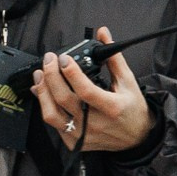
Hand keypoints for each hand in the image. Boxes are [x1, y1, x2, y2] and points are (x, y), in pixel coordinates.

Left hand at [30, 24, 156, 153]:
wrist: (136, 138)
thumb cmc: (132, 108)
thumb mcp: (128, 81)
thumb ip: (113, 57)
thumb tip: (103, 33)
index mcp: (112, 107)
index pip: (86, 90)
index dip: (71, 73)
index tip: (63, 58)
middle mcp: (96, 123)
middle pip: (64, 99)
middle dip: (51, 76)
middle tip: (49, 59)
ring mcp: (83, 135)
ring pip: (52, 115)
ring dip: (42, 92)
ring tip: (40, 74)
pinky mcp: (73, 141)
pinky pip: (52, 124)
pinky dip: (45, 105)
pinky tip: (43, 91)